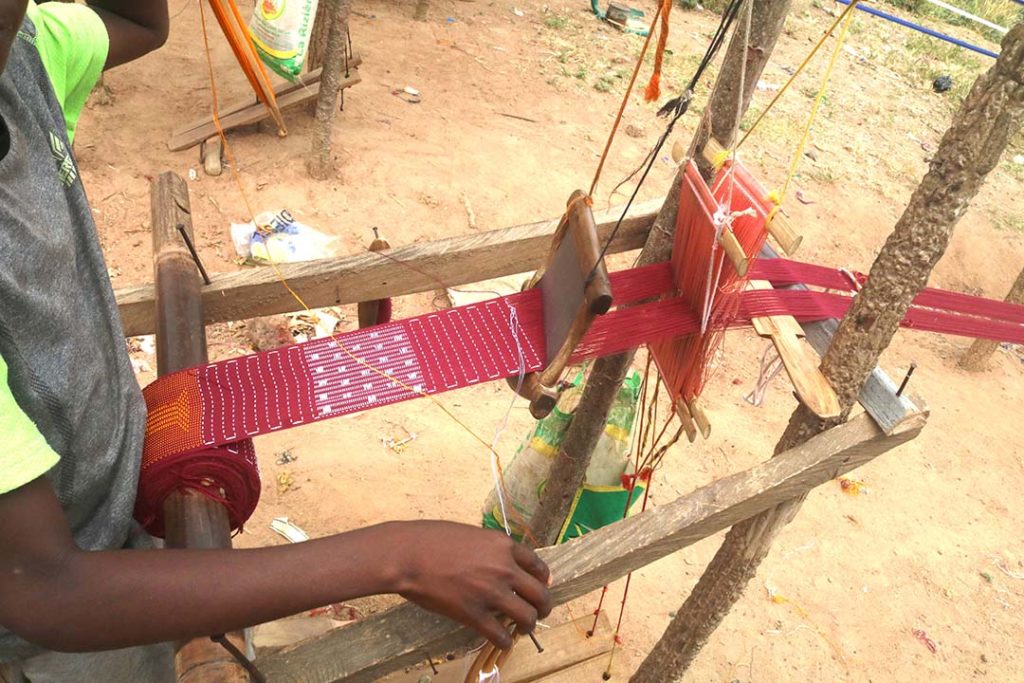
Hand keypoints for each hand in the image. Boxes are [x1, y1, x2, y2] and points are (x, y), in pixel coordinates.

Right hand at [387, 521, 551, 648]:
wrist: (408, 555)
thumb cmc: (432, 539)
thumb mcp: (471, 534)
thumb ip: (490, 549)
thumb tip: (500, 563)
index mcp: (503, 546)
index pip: (538, 565)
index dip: (543, 579)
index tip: (540, 586)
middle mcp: (504, 569)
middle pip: (540, 594)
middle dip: (543, 606)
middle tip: (538, 611)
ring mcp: (491, 593)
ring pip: (527, 617)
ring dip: (528, 625)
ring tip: (522, 628)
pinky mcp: (474, 615)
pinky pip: (501, 635)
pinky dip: (505, 641)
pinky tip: (502, 640)